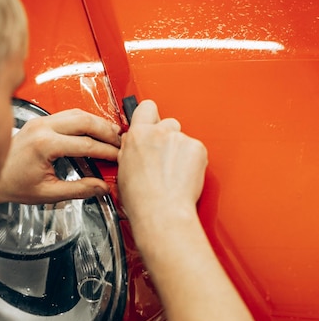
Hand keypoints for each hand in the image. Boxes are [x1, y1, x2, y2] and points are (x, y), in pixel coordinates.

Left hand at [0, 108, 120, 204]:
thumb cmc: (12, 185)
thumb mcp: (48, 193)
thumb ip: (79, 190)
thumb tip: (101, 187)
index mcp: (44, 145)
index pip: (86, 145)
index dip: (107, 151)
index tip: (118, 157)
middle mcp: (42, 128)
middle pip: (85, 121)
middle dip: (107, 130)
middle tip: (121, 141)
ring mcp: (40, 121)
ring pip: (77, 113)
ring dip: (97, 122)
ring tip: (112, 134)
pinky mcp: (39, 121)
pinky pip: (67, 114)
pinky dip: (84, 121)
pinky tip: (94, 130)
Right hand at [117, 100, 207, 228]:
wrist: (161, 212)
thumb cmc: (141, 200)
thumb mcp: (123, 171)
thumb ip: (131, 151)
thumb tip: (134, 147)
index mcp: (137, 136)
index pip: (146, 108)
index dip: (149, 116)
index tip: (151, 125)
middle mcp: (159, 132)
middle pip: (168, 122)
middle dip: (167, 136)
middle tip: (164, 157)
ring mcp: (179, 139)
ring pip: (182, 137)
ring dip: (180, 150)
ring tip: (174, 172)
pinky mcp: (197, 148)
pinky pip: (196, 149)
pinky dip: (193, 160)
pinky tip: (184, 176)